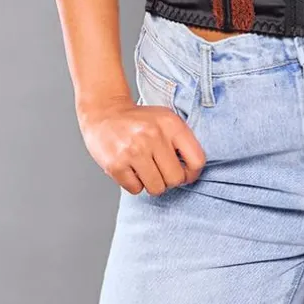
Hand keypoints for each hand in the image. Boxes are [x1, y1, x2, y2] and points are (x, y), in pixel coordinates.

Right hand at [78, 95, 205, 194]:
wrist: (105, 113)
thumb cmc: (140, 121)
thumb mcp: (166, 119)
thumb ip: (182, 141)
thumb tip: (193, 171)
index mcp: (171, 124)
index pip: (197, 160)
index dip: (192, 173)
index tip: (185, 173)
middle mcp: (154, 135)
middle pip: (176, 179)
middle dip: (169, 180)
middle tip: (160, 171)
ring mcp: (134, 150)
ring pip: (157, 188)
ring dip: (152, 183)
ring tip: (145, 169)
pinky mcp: (116, 164)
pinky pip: (135, 190)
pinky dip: (134, 184)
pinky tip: (130, 168)